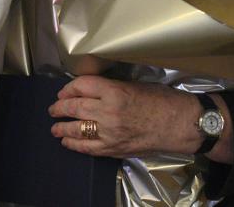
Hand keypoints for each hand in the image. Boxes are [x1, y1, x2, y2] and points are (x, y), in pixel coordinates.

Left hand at [48, 75, 201, 157]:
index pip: (81, 86)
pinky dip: (75, 145)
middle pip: (75, 107)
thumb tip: (91, 90)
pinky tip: (68, 143)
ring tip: (55, 128)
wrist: (180, 123)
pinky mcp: (114, 149)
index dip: (69, 88)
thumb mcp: (135, 84)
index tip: (64, 91)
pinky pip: (88, 148)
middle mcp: (108, 112)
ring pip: (77, 129)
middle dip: (60, 108)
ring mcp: (110, 132)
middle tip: (53, 109)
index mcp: (115, 91)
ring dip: (62, 128)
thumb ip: (111, 87)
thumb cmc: (163, 101)